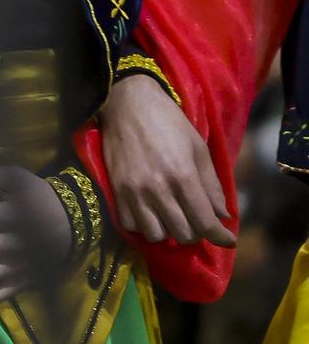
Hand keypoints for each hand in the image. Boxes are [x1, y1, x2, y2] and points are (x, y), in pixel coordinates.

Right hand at [98, 74, 233, 246]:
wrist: (126, 104)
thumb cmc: (168, 122)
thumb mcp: (199, 148)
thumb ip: (212, 185)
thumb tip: (223, 215)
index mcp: (183, 176)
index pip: (205, 222)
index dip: (220, 236)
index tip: (227, 239)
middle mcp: (158, 189)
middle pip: (183, 234)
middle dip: (196, 232)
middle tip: (198, 220)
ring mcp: (133, 191)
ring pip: (156, 235)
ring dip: (169, 231)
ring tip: (173, 218)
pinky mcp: (115, 190)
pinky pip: (130, 225)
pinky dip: (143, 225)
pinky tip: (150, 212)